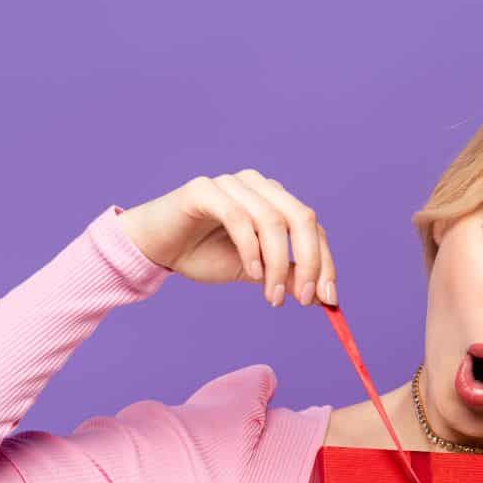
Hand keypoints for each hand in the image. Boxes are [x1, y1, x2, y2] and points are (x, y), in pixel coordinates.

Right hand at [114, 169, 338, 307]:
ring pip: (272, 221)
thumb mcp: (253, 271)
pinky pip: (239, 218)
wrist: (155, 249)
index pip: (312, 227)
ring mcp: (231, 183)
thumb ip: (285, 276)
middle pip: (301, 218)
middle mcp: (258, 185)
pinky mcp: (204, 189)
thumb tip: (321, 296)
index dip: (325, 262)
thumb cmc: (202, 254)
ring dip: (278, 264)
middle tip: (304, 299)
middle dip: (310, 262)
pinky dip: (251, 249)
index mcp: (273, 200)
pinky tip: (251, 273)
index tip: (328, 298)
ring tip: (272, 296)